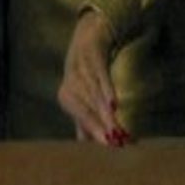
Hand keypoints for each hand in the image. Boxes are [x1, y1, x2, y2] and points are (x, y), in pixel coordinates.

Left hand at [57, 10, 130, 145]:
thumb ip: (87, 121)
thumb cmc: (86, 72)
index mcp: (67, 97)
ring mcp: (80, 68)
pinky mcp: (92, 54)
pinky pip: (100, 74)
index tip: (109, 148)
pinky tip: (114, 103)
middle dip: (101, 126)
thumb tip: (90, 149)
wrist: (89, 35)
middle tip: (115, 143)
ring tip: (117, 130)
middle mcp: (70, 83)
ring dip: (105, 113)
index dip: (95, 132)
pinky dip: (106, 88)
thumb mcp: (85, 96)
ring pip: (94, 95)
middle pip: (87, 109)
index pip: (81, 118)